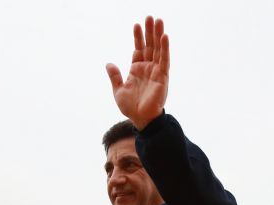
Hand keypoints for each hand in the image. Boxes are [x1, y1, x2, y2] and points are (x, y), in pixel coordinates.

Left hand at [106, 16, 168, 130]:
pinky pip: (164, 60)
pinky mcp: (162, 77)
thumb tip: (108, 63)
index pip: (138, 49)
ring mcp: (156, 71)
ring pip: (158, 49)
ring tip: (158, 21)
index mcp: (137, 70)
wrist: (141, 119)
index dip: (138, 37)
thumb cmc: (130, 108)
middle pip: (149, 46)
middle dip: (149, 31)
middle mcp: (147, 68)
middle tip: (150, 17)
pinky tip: (164, 37)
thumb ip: (115, 76)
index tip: (137, 24)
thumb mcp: (118, 90)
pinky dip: (165, 48)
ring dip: (158, 35)